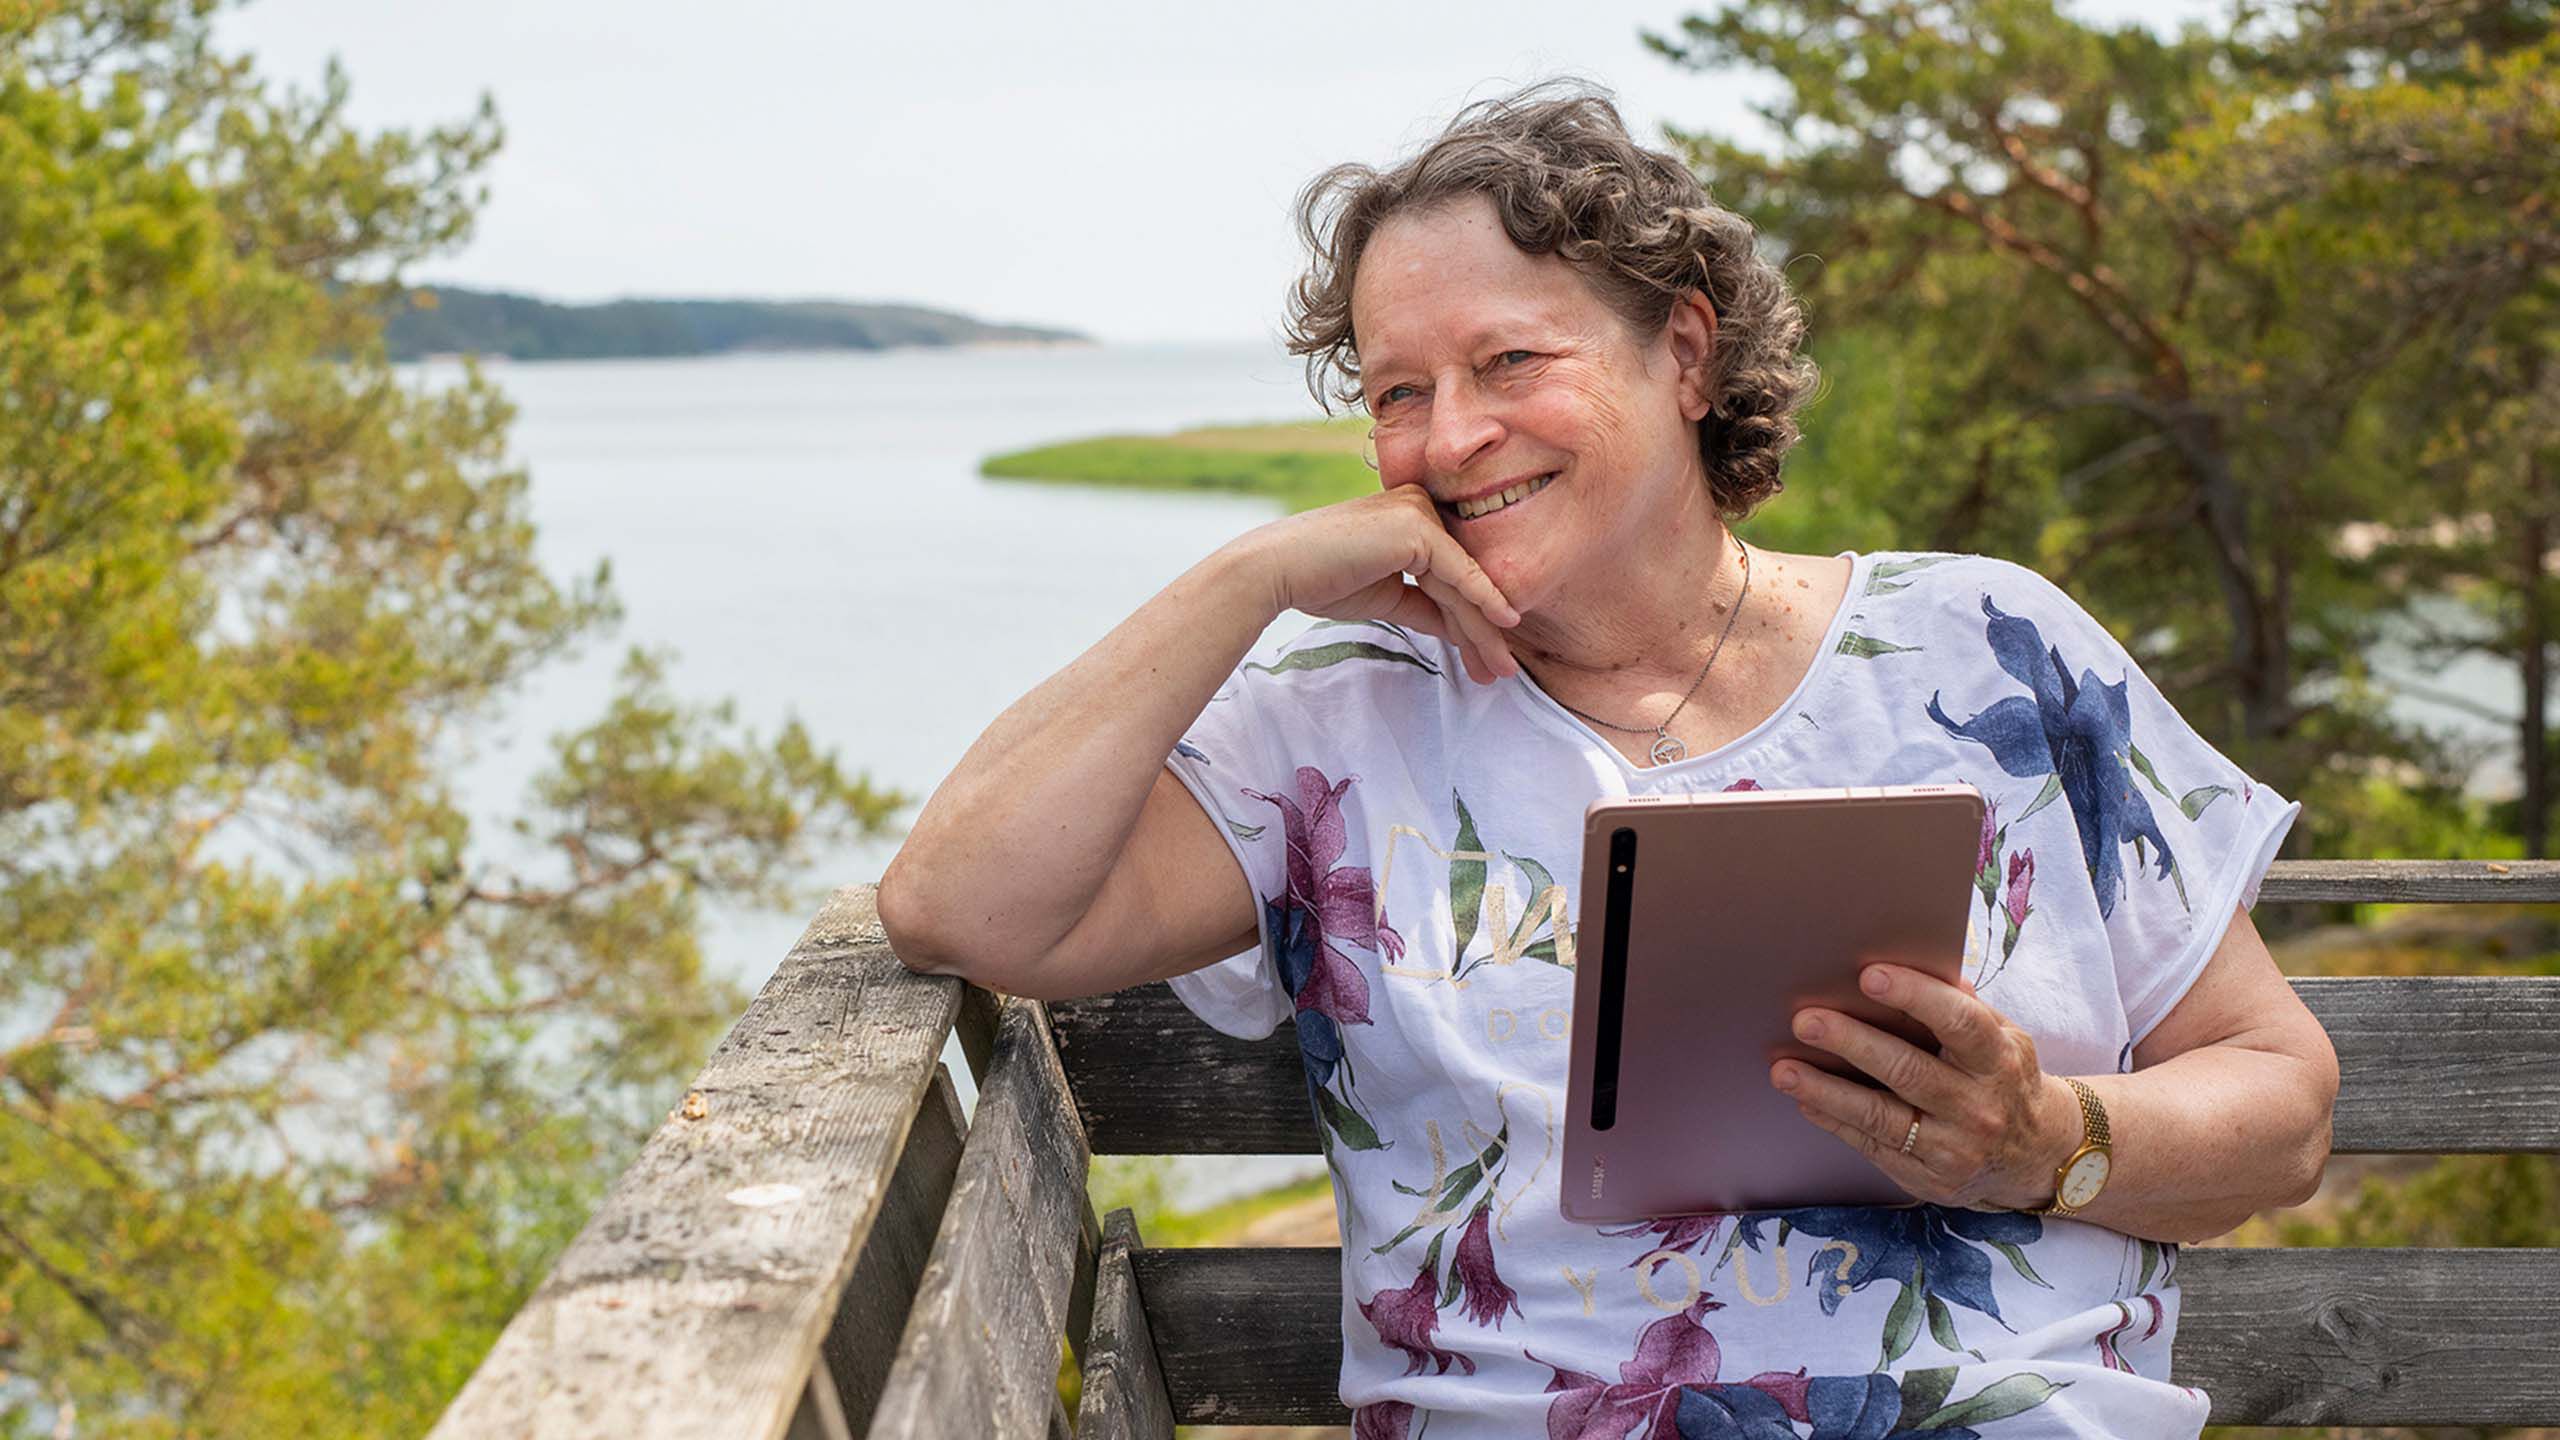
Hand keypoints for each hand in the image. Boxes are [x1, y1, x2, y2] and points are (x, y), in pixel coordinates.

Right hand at [1226, 483, 1521, 685]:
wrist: (1275, 570)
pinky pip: (1458, 574)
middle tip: (1503, 671)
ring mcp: (1421, 512)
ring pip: (1463, 583)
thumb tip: (1459, 630)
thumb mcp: (1386, 597)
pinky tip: (1505, 624)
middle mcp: (1421, 505)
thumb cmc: (1319, 579)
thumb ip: (1425, 607)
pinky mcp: (1418, 527)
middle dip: (1484, 631)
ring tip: (1503, 669)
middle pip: (1463, 579)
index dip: (1471, 620)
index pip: (1451, 574)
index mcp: (1412, 515)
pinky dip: (1484, 601)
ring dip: (1486, 630)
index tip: (1486, 660)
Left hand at [1770, 964, 2075, 1210]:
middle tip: (1805, 1020)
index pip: (1959, 1022)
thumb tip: (1912, 964)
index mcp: (1999, 1059)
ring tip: (1784, 1070)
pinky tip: (1806, 1100)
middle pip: (1907, 1070)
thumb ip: (1961, 1006)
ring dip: (1825, 1090)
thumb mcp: (2003, 1038)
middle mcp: (1979, 1106)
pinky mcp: (1929, 1177)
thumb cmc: (2004, 1077)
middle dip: (1851, 1043)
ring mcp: (1954, 1147)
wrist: (2036, 1154)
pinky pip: (1872, 1145)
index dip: (1915, 996)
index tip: (1869, 974)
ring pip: (1880, 1116)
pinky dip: (1835, 1120)